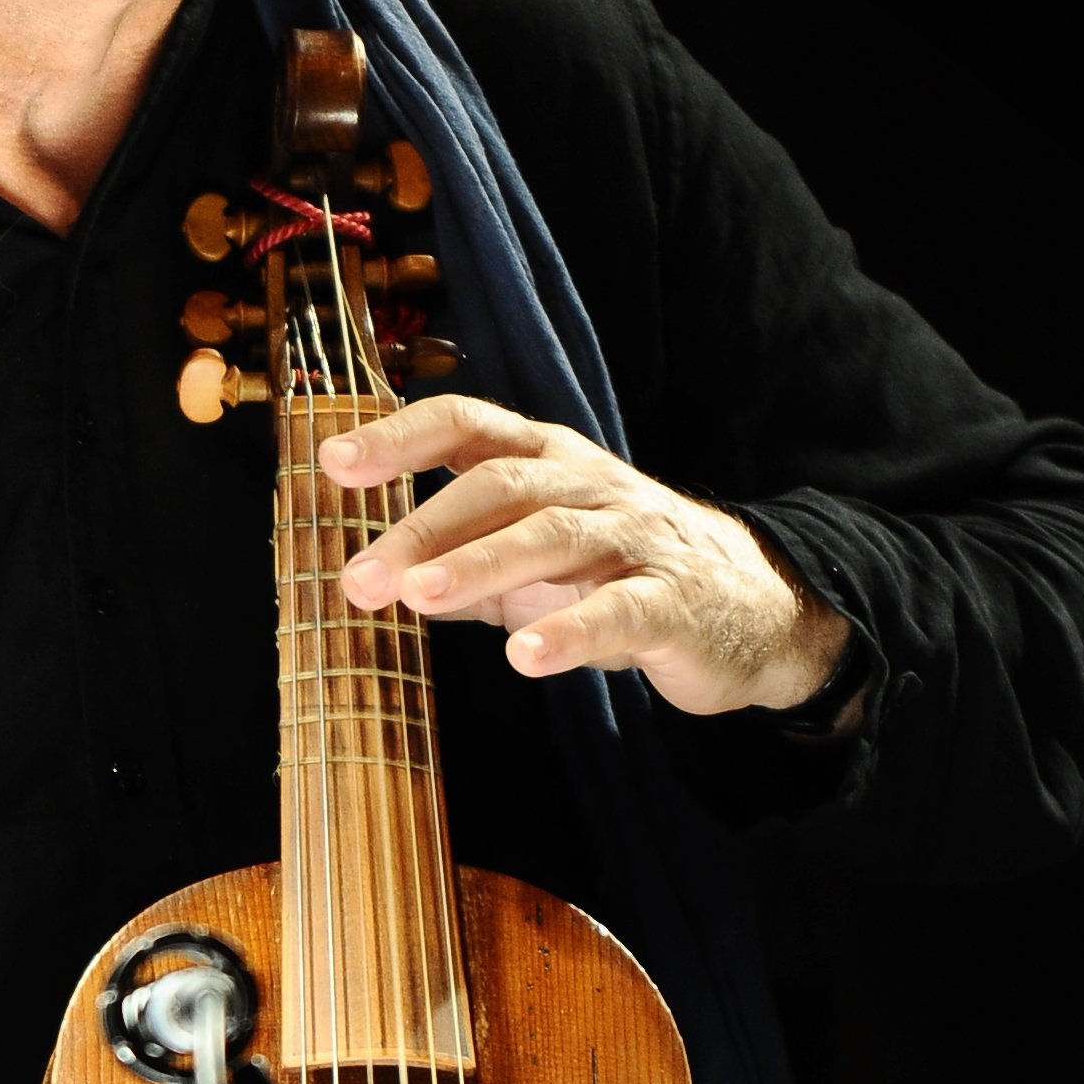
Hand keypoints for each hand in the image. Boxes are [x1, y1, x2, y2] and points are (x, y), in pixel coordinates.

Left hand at [322, 395, 852, 717]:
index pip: (467, 426)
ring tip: (419, 596)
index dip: (400, 438)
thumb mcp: (533, 554)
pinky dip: (570, 631)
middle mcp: (589, 485)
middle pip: (499, 486)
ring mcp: (636, 539)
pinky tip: (524, 656)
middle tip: (359, 577)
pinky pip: (619, 610)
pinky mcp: (674, 602)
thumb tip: (374, 576)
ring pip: (553, 537)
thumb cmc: (619, 572)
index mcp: (548, 461)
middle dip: (422, 527)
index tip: (333, 463)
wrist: (749, 607)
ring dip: (480, 564)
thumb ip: (461, 557)